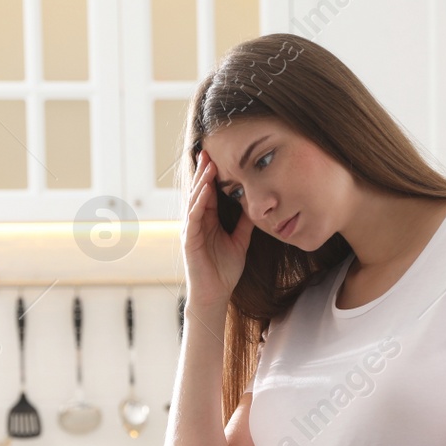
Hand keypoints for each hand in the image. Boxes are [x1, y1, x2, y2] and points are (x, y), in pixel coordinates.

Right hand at [182, 148, 254, 310]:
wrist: (215, 295)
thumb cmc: (224, 271)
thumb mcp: (240, 241)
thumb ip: (245, 224)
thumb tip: (255, 206)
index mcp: (209, 221)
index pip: (210, 193)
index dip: (213, 176)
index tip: (219, 157)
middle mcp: (198, 222)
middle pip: (200, 191)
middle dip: (204, 172)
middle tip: (208, 150)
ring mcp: (191, 230)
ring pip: (195, 200)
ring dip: (201, 182)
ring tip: (208, 164)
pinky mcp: (189, 240)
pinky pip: (193, 217)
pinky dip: (199, 202)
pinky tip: (205, 190)